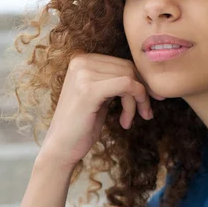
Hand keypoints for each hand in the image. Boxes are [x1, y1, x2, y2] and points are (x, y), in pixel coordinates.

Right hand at [38, 51, 165, 169]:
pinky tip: (125, 122)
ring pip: (130, 78)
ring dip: (137, 102)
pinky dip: (133, 103)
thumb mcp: (100, 95)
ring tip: (128, 121)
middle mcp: (81, 61)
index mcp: (82, 59)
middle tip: (144, 113)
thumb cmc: (82, 124)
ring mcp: (84, 74)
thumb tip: (145, 75)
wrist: (61, 147)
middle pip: (128, 68)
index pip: (123, 63)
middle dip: (141, 92)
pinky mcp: (89, 89)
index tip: (146, 101)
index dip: (139, 83)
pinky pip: (127, 85)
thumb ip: (115, 80)